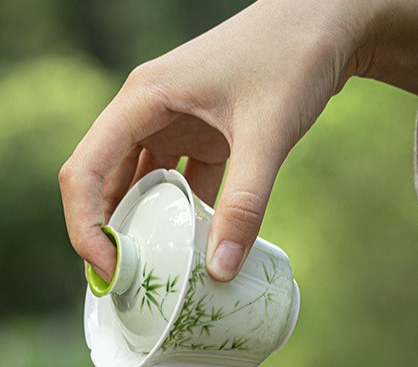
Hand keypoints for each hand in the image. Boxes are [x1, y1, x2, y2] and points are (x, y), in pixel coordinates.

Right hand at [59, 0, 417, 281]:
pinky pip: (173, 184)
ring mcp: (171, 122)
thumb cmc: (294, 57)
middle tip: (123, 288)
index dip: (85, 227)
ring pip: (136, 185)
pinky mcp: (198, 133)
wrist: (332, 19)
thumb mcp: (268, 133)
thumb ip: (244, 203)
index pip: (85, 171)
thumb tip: (220, 273)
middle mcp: (146, 111)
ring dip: (140, 229)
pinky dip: (177, 218)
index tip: (111, 271)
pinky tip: (190, 251)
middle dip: (106, 237)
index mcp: (142, 101)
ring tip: (150, 278)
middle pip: (102, 183)